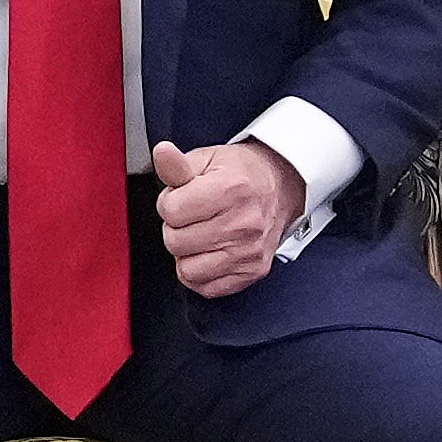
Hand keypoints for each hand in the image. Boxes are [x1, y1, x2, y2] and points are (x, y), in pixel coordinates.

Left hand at [148, 134, 304, 299]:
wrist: (279, 189)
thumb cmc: (241, 175)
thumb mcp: (207, 159)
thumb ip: (178, 165)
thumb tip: (162, 154)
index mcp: (231, 189)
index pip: (171, 211)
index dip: (169, 203)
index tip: (181, 198)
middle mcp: (244, 224)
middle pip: (176, 242)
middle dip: (176, 228)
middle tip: (192, 216)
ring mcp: (249, 252)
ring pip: (187, 270)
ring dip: (186, 253)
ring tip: (200, 234)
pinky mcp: (251, 272)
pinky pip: (206, 287)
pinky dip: (200, 273)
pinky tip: (208, 253)